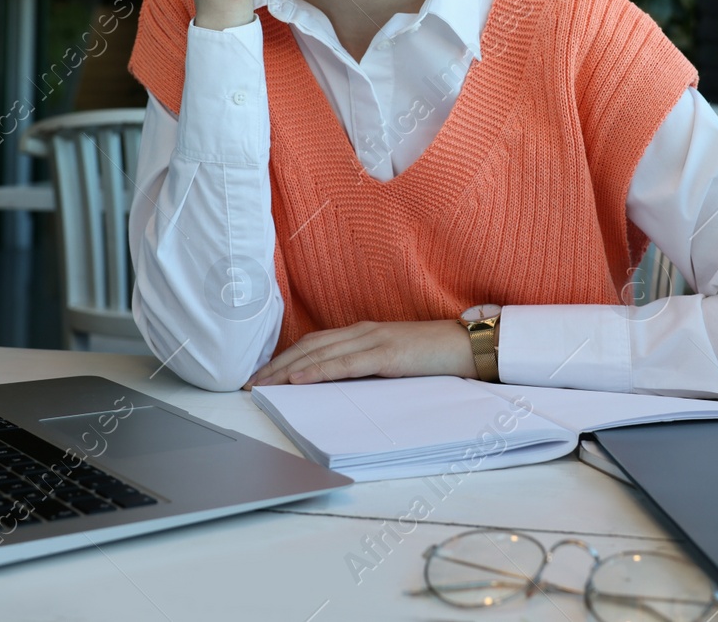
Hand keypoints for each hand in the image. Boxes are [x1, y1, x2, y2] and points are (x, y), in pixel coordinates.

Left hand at [243, 320, 475, 387]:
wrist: (469, 346)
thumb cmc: (434, 356)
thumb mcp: (392, 361)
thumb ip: (366, 367)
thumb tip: (336, 385)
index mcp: (363, 332)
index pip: (313, 343)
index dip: (284, 357)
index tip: (261, 375)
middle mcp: (363, 331)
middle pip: (308, 346)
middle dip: (275, 364)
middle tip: (249, 383)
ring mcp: (374, 340)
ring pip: (320, 353)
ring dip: (287, 369)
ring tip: (263, 384)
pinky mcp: (387, 353)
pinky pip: (345, 364)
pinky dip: (318, 371)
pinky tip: (298, 380)